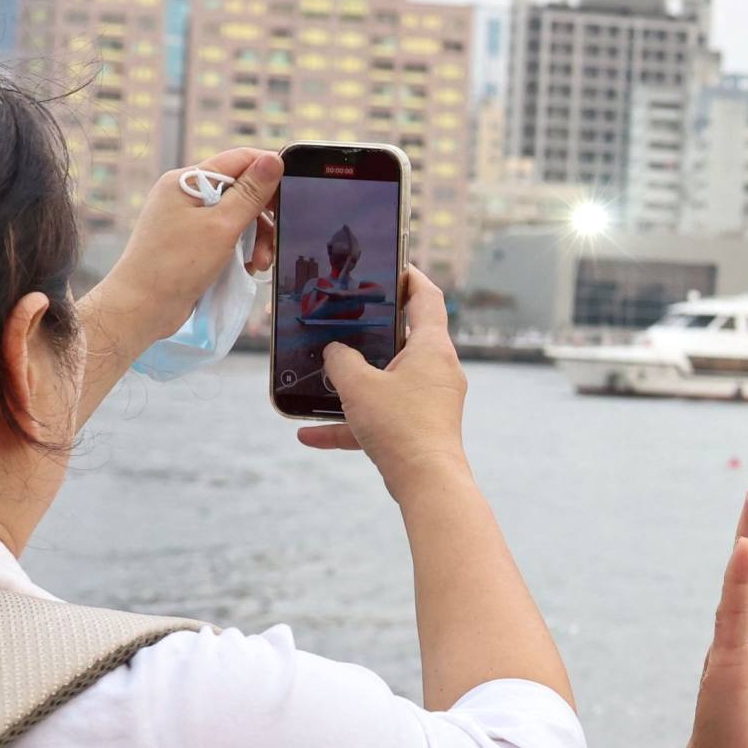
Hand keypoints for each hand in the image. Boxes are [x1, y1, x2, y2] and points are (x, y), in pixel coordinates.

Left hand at [78, 150, 275, 389]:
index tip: (292, 192)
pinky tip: (244, 269)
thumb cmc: (175, 265)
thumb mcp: (221, 226)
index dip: (268, 172)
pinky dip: (240, 250)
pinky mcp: (190, 243)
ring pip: (236, 217)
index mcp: (185, 181)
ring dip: (254, 239)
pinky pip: (226, 237)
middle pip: (240, 191)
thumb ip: (250, 192)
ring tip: (259, 263)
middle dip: (262, 216)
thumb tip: (273, 159)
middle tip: (274, 241)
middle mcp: (184, 195)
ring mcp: (186, 220)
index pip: (239, 160)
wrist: (140, 308)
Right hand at [301, 270, 470, 490]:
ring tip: (321, 378)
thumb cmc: (399, 425)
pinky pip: (380, 417)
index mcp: (433, 347)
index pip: (427, 298)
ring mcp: (431, 400)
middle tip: (346, 317)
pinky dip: (350, 423)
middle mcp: (438, 369)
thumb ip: (341, 361)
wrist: (426, 483)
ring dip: (355, 382)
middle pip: (405, 338)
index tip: (394, 264)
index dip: (411, 277)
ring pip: (388, 381)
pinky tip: (309, 434)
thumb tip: (336, 353)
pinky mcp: (420, 428)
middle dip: (373, 330)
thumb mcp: (358, 385)